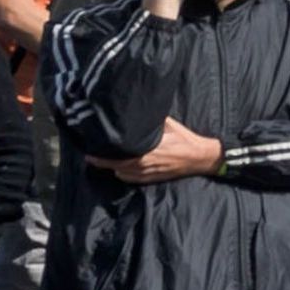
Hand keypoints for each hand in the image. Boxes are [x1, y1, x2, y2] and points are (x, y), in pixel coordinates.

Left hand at [95, 119, 224, 185]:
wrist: (200, 158)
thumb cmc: (185, 140)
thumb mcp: (169, 125)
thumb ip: (152, 121)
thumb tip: (139, 110)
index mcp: (146, 151)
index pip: (117, 157)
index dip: (101, 156)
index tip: (90, 152)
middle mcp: (143, 165)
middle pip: (114, 166)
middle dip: (102, 161)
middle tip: (91, 155)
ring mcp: (146, 174)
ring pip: (121, 173)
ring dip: (113, 167)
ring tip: (105, 159)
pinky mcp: (150, 179)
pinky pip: (130, 178)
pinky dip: (122, 173)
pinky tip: (120, 167)